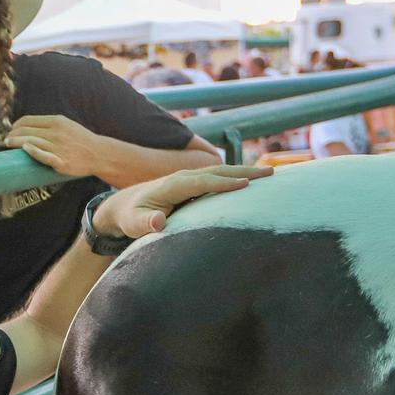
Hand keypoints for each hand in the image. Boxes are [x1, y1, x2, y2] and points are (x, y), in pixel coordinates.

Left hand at [5, 115, 109, 178]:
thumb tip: (30, 127)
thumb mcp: (67, 125)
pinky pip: (43, 155)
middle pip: (26, 131)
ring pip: (31, 142)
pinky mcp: (60, 162)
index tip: (11, 130)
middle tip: (6, 139)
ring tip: (8, 144)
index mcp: (57, 122)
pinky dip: (33, 151)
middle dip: (12, 134)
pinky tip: (25, 148)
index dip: (16, 125)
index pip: (28, 120)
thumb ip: (50, 125)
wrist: (98, 154)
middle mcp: (56, 133)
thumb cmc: (80, 140)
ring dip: (16, 142)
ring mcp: (58, 147)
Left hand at [95, 165, 271, 238]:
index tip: (245, 184)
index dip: (223, 183)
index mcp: (172, 185)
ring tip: (270, 175)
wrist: (124, 206)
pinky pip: (218, 178)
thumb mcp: (133, 223)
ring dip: (244, 172)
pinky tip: (254, 182)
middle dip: (243, 171)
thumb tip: (157, 222)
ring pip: (220, 172)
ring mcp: (189, 179)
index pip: (201, 182)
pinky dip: (236, 177)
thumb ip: (144, 223)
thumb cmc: (130, 217)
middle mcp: (183, 177)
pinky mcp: (194, 184)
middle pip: (217, 171)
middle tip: (270, 174)